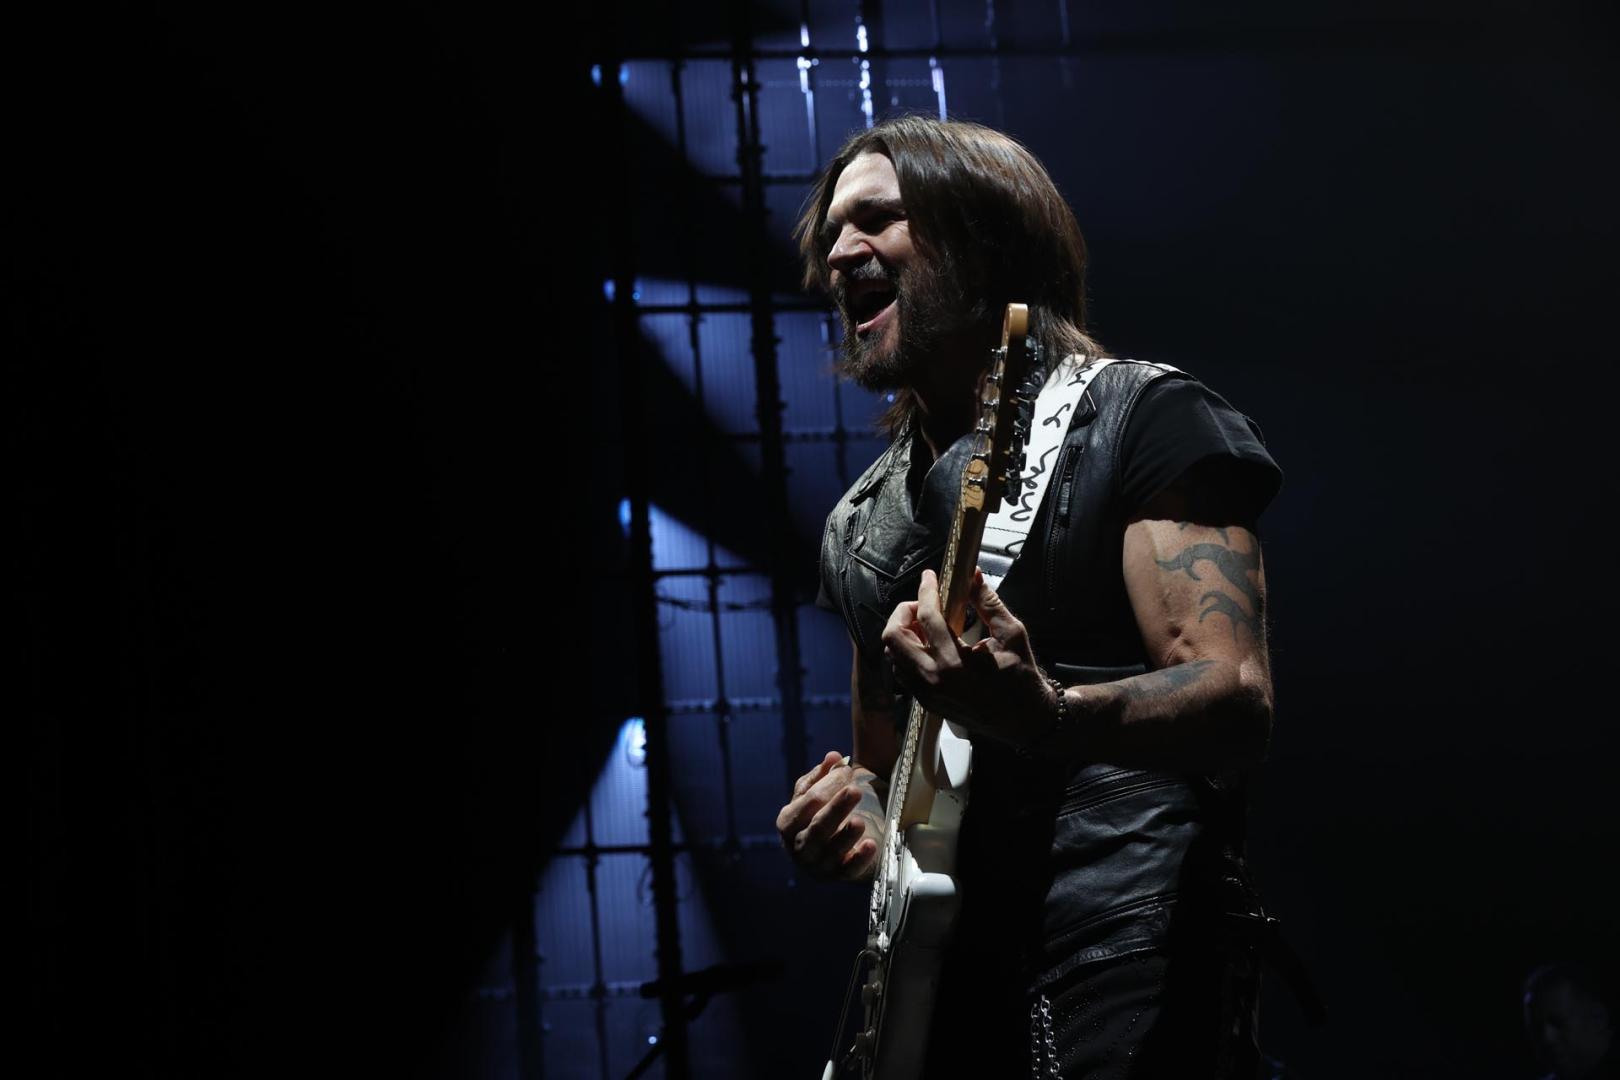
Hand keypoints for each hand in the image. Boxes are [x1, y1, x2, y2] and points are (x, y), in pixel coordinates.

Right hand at [775, 750, 881, 881]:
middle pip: (817, 827)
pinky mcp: (839, 877)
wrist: (834, 849)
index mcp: (789, 822)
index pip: (808, 801)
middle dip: (837, 808)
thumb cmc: (822, 814)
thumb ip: (823, 775)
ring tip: (860, 821)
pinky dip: (860, 859)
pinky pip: (849, 870)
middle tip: (856, 790)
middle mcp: (799, 846)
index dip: (828, 784)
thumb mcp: (816, 795)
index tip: (847, 770)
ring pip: (831, 850)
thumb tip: (834, 757)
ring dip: (846, 835)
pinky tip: (871, 845)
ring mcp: (818, 865)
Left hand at [880, 567, 1057, 745]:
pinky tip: (929, 645)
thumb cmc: (1021, 678)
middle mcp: (933, 679)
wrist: (1025, 719)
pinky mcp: (926, 702)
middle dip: (904, 612)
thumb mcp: (1011, 634)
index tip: (930, 577)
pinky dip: (908, 652)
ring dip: (904, 633)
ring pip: (893, 654)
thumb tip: (973, 576)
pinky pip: (902, 671)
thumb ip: (988, 603)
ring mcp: (926, 693)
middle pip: (893, 636)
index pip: (927, 617)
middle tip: (925, 605)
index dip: (926, 590)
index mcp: (955, 662)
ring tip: (927, 624)